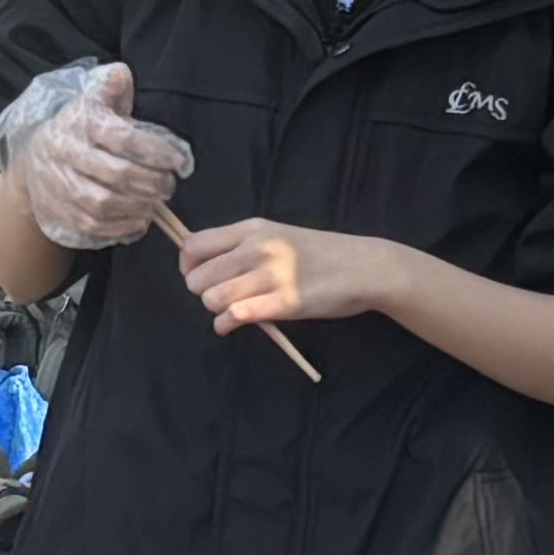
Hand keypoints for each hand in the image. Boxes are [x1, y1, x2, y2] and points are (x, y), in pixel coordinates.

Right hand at [0, 60, 194, 254]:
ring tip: (154, 204)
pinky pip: (92, 225)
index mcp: (78, 122)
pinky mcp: (57, 211)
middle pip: (116, 174)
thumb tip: (121, 73)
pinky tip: (139, 221)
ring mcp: (58, 185)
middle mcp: (65, 153)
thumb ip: (110, 88)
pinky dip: (121, 227)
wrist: (32, 159)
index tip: (181, 163)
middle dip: (152, 183)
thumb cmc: (77, 128)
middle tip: (169, 186)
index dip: (157, 152)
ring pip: (103, 204)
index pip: (123, 138)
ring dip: (138, 208)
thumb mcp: (91, 101)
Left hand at [172, 217, 401, 334]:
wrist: (364, 267)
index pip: (193, 245)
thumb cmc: (320, 254)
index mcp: (252, 229)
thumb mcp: (278, 235)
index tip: (202, 277)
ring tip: (231, 311)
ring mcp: (270, 275)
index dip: (188, 266)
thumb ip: (244, 246)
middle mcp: (256, 248)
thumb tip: (208, 267)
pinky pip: (235, 315)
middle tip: (221, 297)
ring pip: (211, 298)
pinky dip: (225, 325)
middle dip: (202, 293)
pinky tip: (232, 325)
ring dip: (215, 310)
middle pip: (196, 277)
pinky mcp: (284, 302)